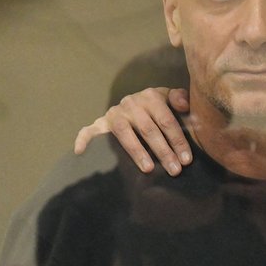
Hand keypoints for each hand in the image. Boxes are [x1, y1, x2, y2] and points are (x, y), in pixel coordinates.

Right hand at [73, 87, 192, 174]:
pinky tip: (79, 151)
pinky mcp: (102, 122)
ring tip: (149, 169)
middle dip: (163, 151)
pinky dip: (83, 139)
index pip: (167, 120)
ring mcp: (115, 113)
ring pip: (126, 134)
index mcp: (151, 96)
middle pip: (148, 129)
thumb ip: (181, 100)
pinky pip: (89, 130)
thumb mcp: (173, 101)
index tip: (187, 160)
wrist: (139, 103)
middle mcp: (132, 103)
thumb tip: (184, 104)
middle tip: (174, 170)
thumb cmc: (161, 108)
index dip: (178, 140)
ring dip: (138, 152)